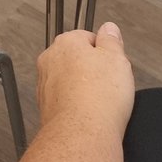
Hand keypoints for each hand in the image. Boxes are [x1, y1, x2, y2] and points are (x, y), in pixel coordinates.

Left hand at [36, 21, 134, 138]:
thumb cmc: (99, 96)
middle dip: (93, 70)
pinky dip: (75, 104)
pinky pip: (64, 99)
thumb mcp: (117, 59)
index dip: (105, 52)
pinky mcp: (45, 105)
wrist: (82, 133)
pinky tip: (89, 113)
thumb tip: (108, 28)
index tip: (114, 65)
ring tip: (101, 102)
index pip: (87, 38)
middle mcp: (50, 59)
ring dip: (83, 88)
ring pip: (69, 80)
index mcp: (66, 42)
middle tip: (111, 85)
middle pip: (76, 59)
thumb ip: (112, 40)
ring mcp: (45, 83)